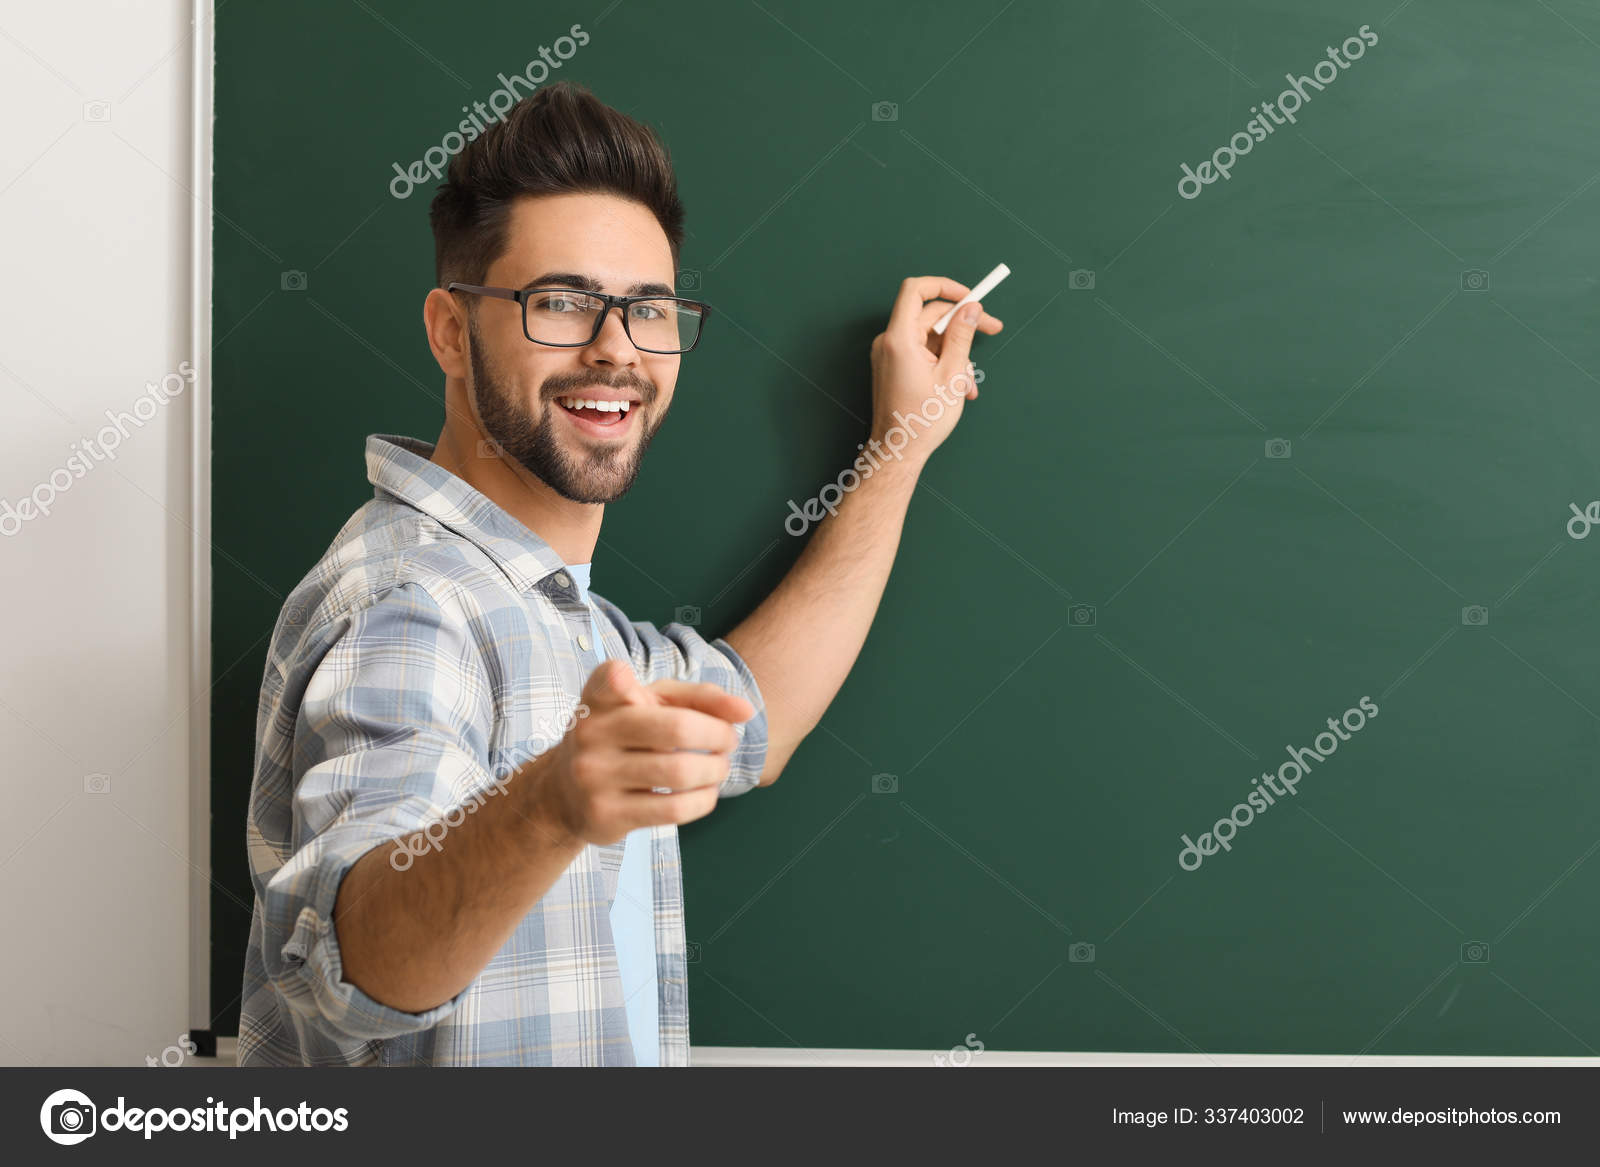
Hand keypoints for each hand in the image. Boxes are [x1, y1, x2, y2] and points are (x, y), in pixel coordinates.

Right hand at [530, 658, 754, 845]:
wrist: (563, 794)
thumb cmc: (622, 737)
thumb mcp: (651, 704)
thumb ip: (699, 697)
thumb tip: (746, 709)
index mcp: (598, 697)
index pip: (615, 676)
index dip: (633, 682)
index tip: (668, 701)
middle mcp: (590, 733)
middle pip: (676, 729)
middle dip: (718, 735)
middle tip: (728, 741)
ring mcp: (595, 776)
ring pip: (680, 771)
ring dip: (716, 770)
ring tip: (720, 767)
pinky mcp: (606, 815)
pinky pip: (673, 809)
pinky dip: (703, 800)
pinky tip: (706, 793)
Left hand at [867, 276, 1002, 465]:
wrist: (898, 451)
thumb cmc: (921, 420)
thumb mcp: (952, 374)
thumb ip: (962, 336)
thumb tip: (971, 308)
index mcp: (899, 339)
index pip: (916, 290)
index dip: (945, 286)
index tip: (970, 296)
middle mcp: (889, 342)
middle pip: (929, 315)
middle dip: (962, 323)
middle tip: (992, 328)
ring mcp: (889, 355)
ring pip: (930, 337)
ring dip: (955, 353)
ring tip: (968, 383)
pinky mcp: (894, 366)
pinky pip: (922, 352)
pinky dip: (942, 363)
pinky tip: (958, 387)